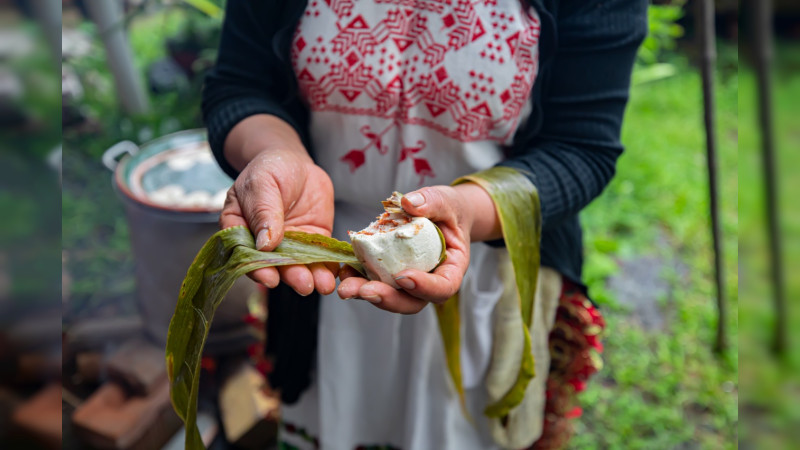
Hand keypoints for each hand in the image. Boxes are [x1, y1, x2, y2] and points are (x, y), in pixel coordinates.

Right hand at [219, 148, 337, 295]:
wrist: (294, 163)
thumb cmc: (269, 169)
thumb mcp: (261, 184)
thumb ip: (263, 212)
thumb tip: (265, 244)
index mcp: (241, 231)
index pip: (245, 255)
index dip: (257, 269)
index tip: (270, 278)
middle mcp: (264, 244)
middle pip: (276, 266)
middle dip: (291, 276)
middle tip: (304, 285)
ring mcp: (290, 245)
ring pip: (300, 266)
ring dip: (312, 277)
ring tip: (324, 285)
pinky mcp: (312, 242)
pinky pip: (320, 257)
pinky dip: (328, 267)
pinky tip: (336, 274)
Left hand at [337, 184, 496, 313]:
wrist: (441, 215)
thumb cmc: (448, 210)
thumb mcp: (445, 201)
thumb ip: (431, 202)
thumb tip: (409, 203)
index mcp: (451, 269)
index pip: (443, 287)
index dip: (424, 287)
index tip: (404, 277)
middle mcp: (430, 282)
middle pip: (412, 302)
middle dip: (387, 299)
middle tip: (365, 291)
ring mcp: (408, 282)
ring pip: (390, 297)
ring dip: (366, 293)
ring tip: (346, 286)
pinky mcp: (389, 275)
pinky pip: (375, 282)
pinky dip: (359, 278)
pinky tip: (345, 271)